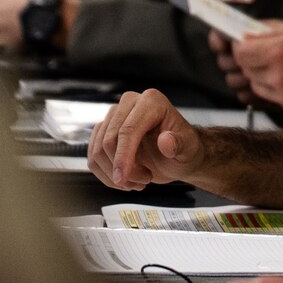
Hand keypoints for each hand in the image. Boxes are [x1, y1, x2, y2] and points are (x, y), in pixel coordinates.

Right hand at [87, 88, 202, 189]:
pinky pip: (93, 156)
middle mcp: (130, 103)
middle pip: (109, 141)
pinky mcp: (104, 130)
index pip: (128, 130)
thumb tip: (166, 141)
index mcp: (152, 102)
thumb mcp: (189, 150)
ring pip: (98, 151)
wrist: (178, 156)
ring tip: (138, 181)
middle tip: (144, 181)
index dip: (123, 157)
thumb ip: (180, 145)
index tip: (123, 178)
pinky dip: (106, 174)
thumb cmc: (184, 149)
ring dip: (114, 175)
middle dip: (123, 169)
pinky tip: (126, 179)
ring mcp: (114, 116)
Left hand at [215, 21, 282, 117]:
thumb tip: (246, 35)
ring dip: (261, 76)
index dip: (241, 46)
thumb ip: (271, 33)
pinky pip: (273, 97)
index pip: (240, 52)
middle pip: (246, 69)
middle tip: (265, 53)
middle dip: (251, 60)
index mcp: (280, 51)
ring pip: (256, 86)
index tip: (246, 43)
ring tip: (281, 66)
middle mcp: (279, 75)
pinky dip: (276, 88)